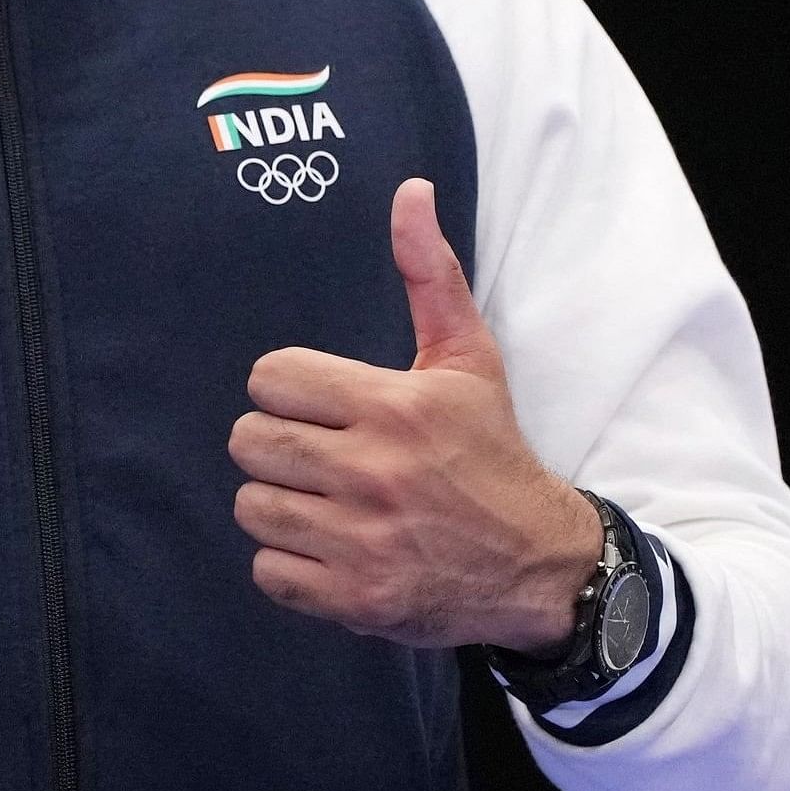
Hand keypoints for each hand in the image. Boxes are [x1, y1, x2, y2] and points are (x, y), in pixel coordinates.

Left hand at [228, 179, 601, 652]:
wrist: (541, 565)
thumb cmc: (491, 453)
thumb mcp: (467, 361)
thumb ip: (429, 275)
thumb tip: (408, 192)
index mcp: (394, 407)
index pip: (269, 379)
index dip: (287, 392)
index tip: (321, 408)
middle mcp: (375, 472)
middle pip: (248, 441)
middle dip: (275, 447)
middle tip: (317, 457)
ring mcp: (363, 540)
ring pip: (252, 506)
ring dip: (279, 505)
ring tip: (325, 503)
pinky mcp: (356, 598)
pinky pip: (267, 570)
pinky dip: (289, 564)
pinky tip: (330, 548)